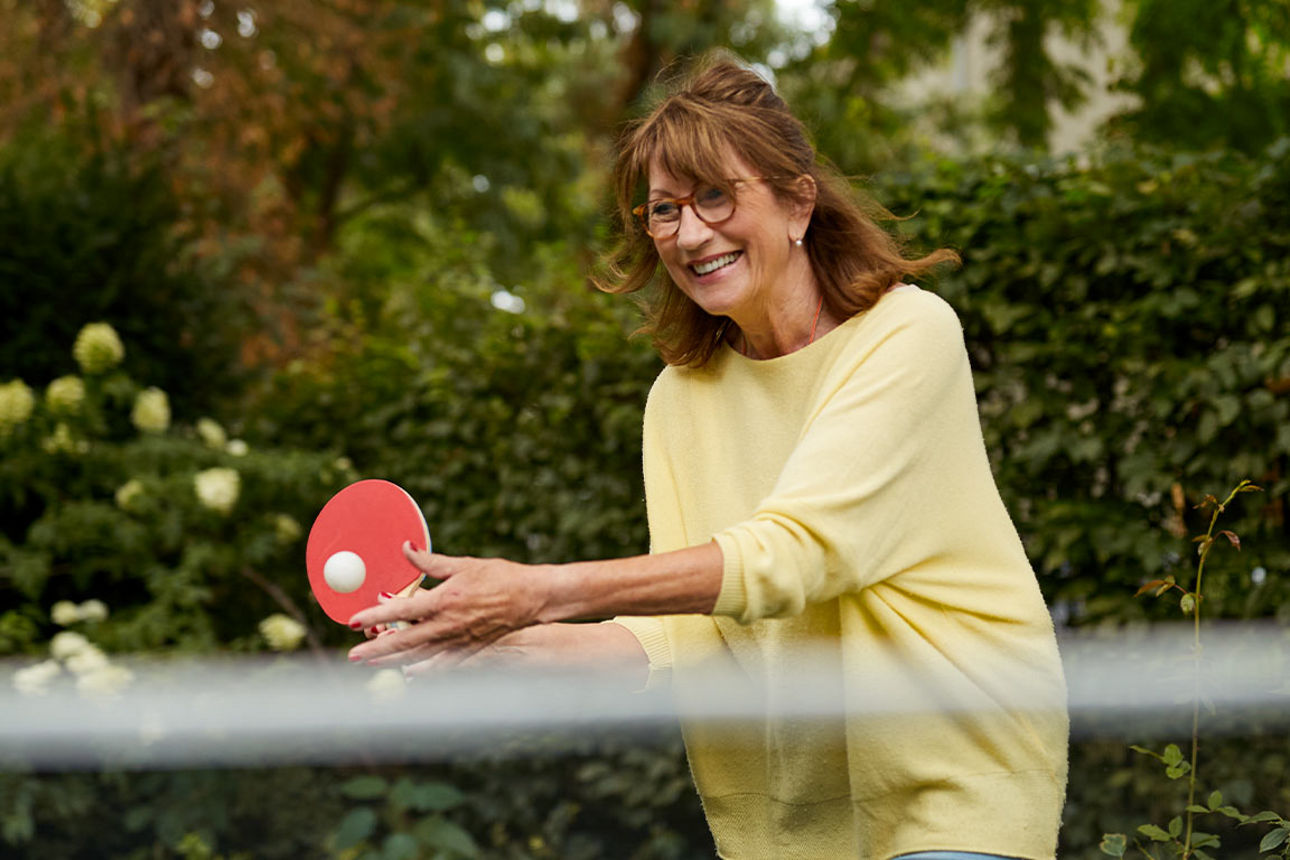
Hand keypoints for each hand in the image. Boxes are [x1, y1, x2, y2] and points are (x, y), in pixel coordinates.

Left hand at [346, 543, 548, 668]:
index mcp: (444, 601)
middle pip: (403, 642)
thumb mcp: (463, 564)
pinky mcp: (469, 650)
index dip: (374, 616)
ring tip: (371, 664)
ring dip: (392, 661)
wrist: (531, 598)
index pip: (400, 611)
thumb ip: (430, 562)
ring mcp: (459, 641)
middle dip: (375, 649)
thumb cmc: (499, 577)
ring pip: (418, 656)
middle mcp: (448, 625)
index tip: (352, 621)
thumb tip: (405, 548)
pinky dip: (424, 671)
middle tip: (353, 655)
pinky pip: (441, 665)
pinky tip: (410, 673)